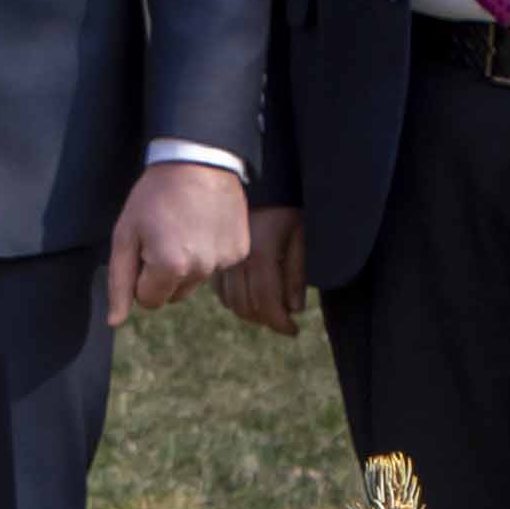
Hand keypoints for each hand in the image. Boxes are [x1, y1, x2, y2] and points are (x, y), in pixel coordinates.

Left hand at [109, 160, 249, 328]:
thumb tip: (115, 322)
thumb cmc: (155, 195)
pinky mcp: (240, 251)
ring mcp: (224, 262)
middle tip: (164, 234)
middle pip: (173, 294)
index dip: (140, 276)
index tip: (144, 247)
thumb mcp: (126, 234)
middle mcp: (201, 270)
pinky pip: (216, 265)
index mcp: (170, 268)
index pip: (148, 301)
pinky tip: (204, 223)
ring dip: (188, 262)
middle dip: (164, 273)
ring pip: (195, 281)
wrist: (198, 159)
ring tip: (185, 226)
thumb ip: (119, 281)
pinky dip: (209, 250)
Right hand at [216, 206, 304, 335]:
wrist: (245, 178)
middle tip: (282, 321)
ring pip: (231, 302)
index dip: (281, 323)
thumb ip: (295, 272)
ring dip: (250, 313)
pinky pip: (220, 290)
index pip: (268, 303)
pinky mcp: (213, 256)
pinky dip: (234, 300)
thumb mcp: (297, 234)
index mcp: (261, 255)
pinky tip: (249, 296)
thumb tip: (293, 309)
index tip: (292, 331)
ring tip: (268, 310)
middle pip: (247, 307)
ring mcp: (221, 259)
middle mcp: (237, 261)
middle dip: (267, 320)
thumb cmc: (280, 205)